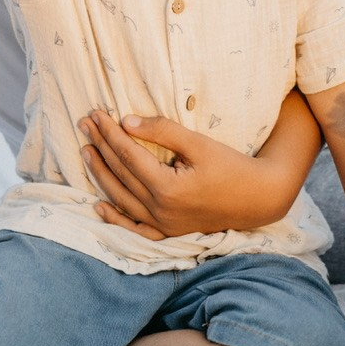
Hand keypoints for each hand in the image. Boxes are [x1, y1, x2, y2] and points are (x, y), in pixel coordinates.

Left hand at [79, 110, 260, 239]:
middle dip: (100, 146)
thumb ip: (162, 131)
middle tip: (85, 124)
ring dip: (101, 174)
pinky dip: (116, 218)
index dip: (109, 133)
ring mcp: (164, 224)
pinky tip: (99, 206)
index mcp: (167, 187)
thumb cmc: (231, 166)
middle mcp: (160, 210)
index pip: (127, 155)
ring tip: (86, 151)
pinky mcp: (170, 231)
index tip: (96, 114)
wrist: (259, 198)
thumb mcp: (198, 143)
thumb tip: (126, 122)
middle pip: (120, 174)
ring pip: (121, 199)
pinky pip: (136, 228)